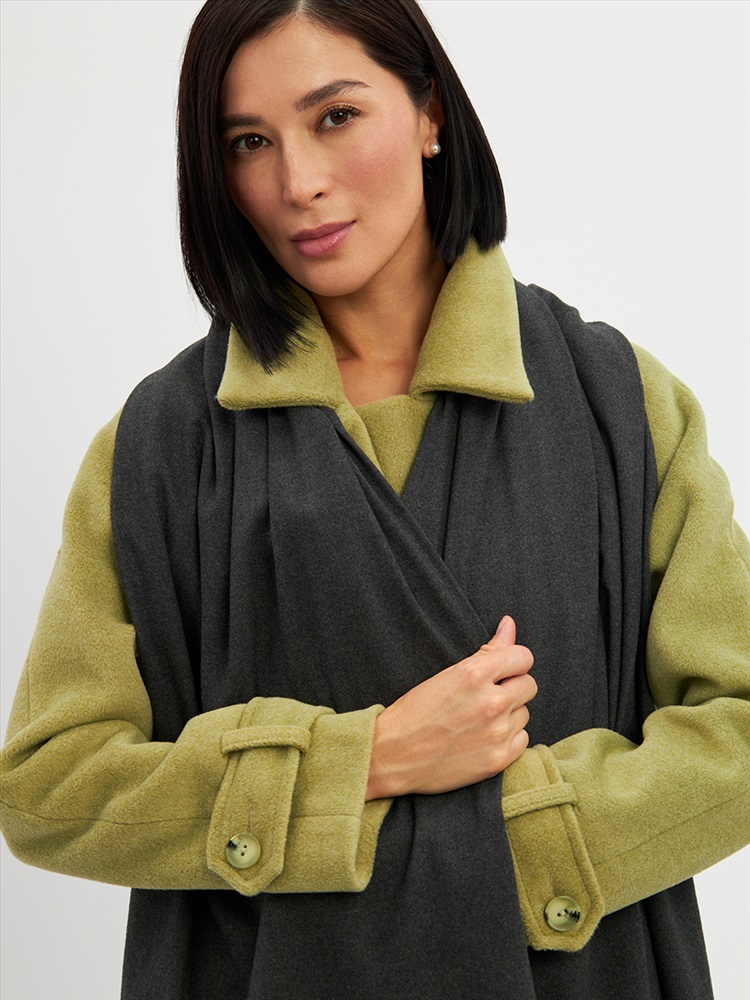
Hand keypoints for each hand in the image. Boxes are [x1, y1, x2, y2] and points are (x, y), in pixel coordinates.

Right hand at [365, 616, 535, 799]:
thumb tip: (509, 624)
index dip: (513, 662)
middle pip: (529, 685)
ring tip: (480, 719)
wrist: (392, 755)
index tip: (502, 670)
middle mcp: (490, 702)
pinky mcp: (498, 759)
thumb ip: (487, 649)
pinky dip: (508, 738)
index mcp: (474, 674)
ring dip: (509, 714)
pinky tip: (484, 737)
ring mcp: (496, 733)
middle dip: (512, 687)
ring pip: (524, 713)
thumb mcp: (449, 673)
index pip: (523, 657)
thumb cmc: (415, 710)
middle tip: (487, 696)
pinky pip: (522, 740)